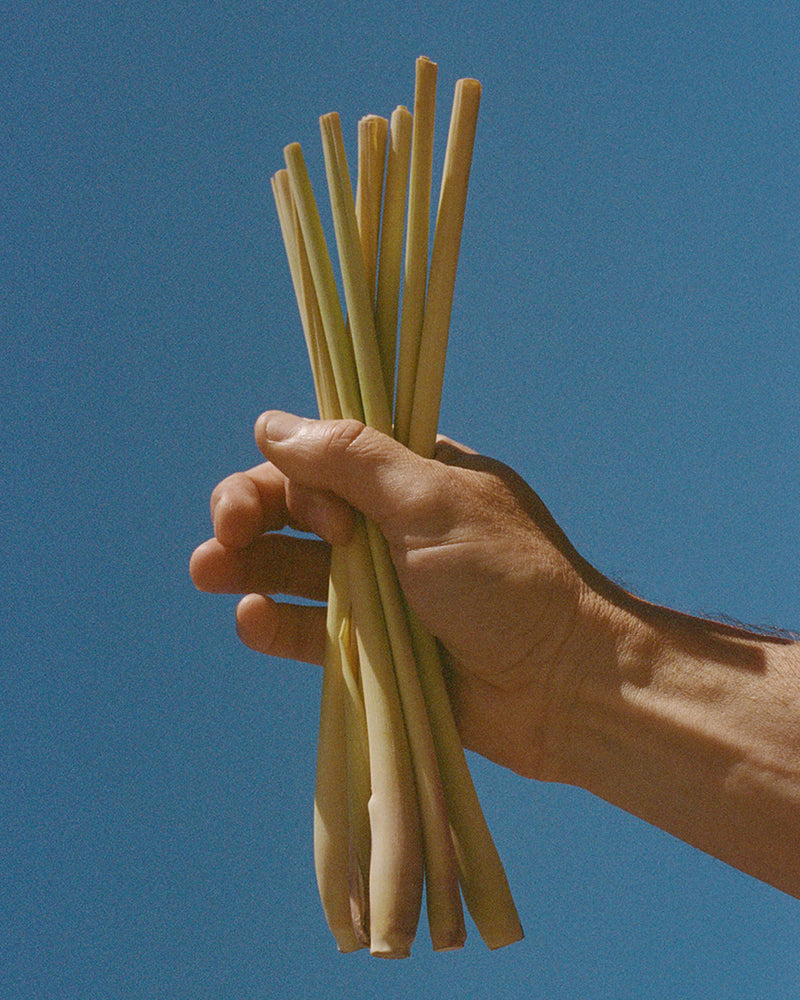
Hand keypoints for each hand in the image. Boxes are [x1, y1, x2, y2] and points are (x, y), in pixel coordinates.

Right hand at [190, 411, 620, 778]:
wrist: (563, 686)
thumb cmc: (507, 579)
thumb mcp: (430, 500)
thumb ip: (351, 459)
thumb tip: (271, 424)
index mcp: (411, 477)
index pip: (324, 457)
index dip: (294, 477)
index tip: (316, 513)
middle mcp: (390, 526)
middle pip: (297, 510)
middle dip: (250, 516)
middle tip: (222, 537)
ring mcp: (381, 589)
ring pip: (294, 569)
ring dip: (247, 566)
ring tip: (206, 571)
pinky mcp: (374, 648)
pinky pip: (311, 629)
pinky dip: (277, 622)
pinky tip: (251, 619)